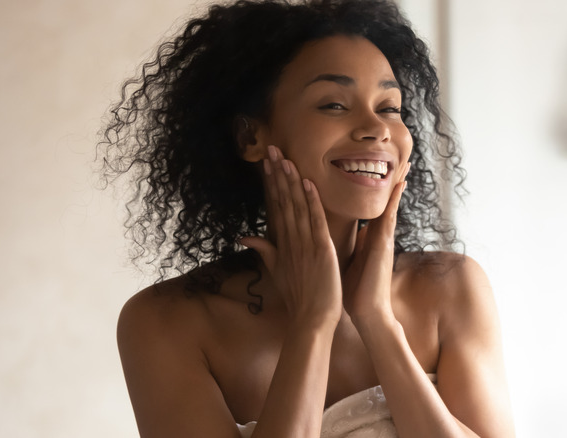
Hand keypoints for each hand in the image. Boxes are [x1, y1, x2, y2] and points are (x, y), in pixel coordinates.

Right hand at [240, 145, 341, 327]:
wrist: (311, 320)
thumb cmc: (298, 297)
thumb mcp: (277, 271)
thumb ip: (265, 251)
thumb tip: (245, 236)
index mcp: (282, 244)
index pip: (275, 207)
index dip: (271, 183)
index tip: (267, 162)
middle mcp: (290, 240)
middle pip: (282, 201)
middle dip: (277, 175)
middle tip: (271, 149)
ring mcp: (304, 245)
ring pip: (296, 207)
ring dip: (291, 182)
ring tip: (285, 158)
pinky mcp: (321, 250)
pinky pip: (315, 221)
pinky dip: (311, 202)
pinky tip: (307, 183)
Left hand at [342, 163, 408, 325]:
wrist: (366, 313)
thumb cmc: (355, 292)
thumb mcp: (348, 262)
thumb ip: (346, 247)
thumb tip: (335, 236)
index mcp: (368, 238)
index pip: (372, 207)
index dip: (375, 188)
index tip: (376, 167)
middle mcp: (378, 235)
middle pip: (385, 201)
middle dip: (392, 180)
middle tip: (402, 156)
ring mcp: (384, 239)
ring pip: (390, 204)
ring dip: (397, 184)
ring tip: (405, 162)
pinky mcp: (384, 245)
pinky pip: (390, 217)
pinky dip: (394, 201)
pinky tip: (399, 184)